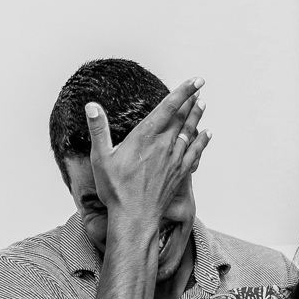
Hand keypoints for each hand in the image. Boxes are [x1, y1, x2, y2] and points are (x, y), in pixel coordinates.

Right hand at [85, 77, 210, 220]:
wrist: (135, 217)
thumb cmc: (115, 189)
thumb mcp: (100, 157)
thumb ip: (99, 130)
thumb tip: (92, 106)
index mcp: (145, 137)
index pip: (168, 108)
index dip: (182, 93)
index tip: (195, 81)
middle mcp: (164, 146)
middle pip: (182, 118)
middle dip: (191, 101)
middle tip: (200, 87)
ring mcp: (174, 160)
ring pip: (190, 133)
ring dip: (197, 118)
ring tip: (203, 104)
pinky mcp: (179, 174)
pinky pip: (195, 153)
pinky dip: (202, 142)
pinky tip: (207, 135)